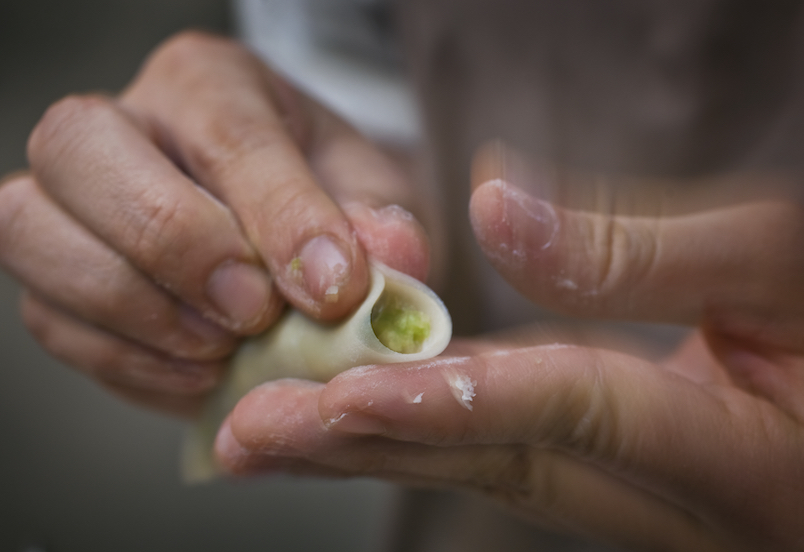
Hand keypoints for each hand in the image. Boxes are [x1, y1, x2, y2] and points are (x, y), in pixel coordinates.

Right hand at [0, 31, 432, 415]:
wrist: (292, 243)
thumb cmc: (326, 201)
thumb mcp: (371, 197)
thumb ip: (383, 223)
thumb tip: (392, 259)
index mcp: (210, 84)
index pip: (225, 130)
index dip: (279, 214)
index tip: (333, 290)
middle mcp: (122, 124)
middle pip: (81, 147)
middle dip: (172, 243)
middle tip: (254, 311)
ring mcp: (70, 200)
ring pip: (28, 227)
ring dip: (133, 307)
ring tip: (224, 349)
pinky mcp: (54, 278)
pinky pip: (49, 316)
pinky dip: (125, 358)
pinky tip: (199, 372)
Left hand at [214, 146, 803, 550]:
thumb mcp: (785, 268)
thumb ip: (649, 250)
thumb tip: (502, 212)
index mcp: (743, 463)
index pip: (574, 415)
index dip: (459, 398)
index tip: (349, 386)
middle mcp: (676, 505)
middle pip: (501, 464)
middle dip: (372, 446)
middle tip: (254, 435)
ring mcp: (638, 499)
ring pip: (488, 468)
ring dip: (373, 449)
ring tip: (268, 437)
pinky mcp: (612, 470)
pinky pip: (504, 451)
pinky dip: (422, 429)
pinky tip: (352, 415)